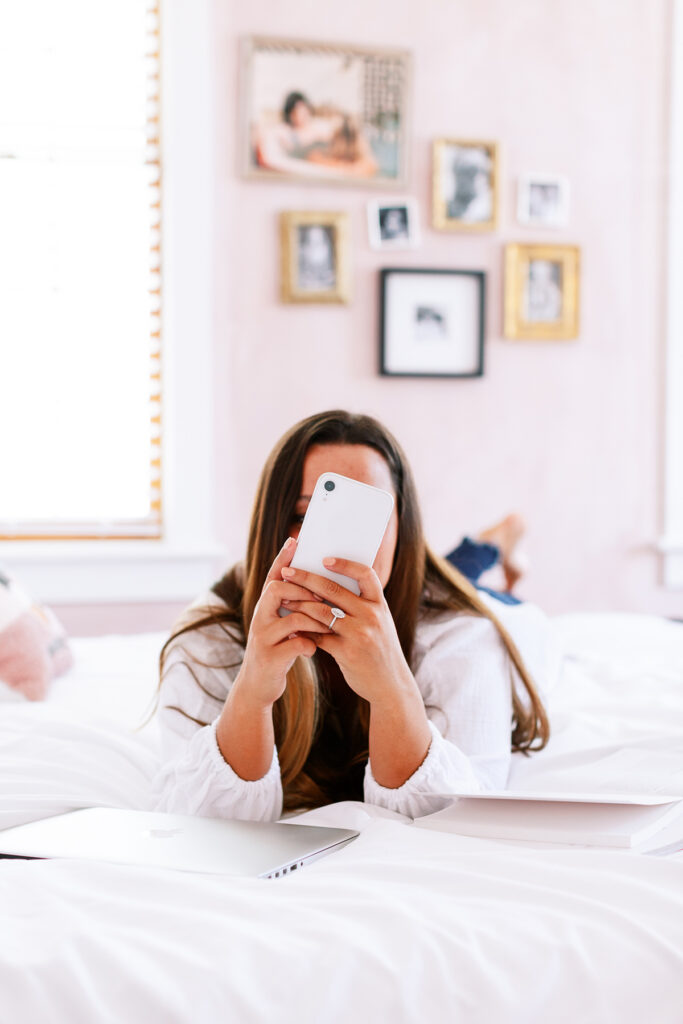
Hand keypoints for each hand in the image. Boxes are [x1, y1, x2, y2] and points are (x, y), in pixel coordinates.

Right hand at [232, 538, 328, 708]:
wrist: (258, 686)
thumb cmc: (278, 650)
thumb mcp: (282, 626)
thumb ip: (295, 607)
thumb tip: (320, 585)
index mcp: (265, 607)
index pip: (273, 575)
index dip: (283, 558)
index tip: (295, 540)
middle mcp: (260, 617)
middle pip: (277, 589)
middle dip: (303, 590)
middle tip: (322, 597)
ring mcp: (263, 637)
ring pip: (291, 618)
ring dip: (314, 620)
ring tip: (328, 627)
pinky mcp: (270, 658)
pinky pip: (295, 644)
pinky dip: (309, 645)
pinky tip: (314, 649)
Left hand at [280, 558, 414, 705]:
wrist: (390, 685)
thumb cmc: (380, 650)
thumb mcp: (380, 623)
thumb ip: (362, 605)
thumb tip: (331, 584)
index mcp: (380, 604)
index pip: (365, 574)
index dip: (345, 564)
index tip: (324, 559)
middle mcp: (372, 616)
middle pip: (333, 590)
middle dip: (306, 578)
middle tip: (286, 570)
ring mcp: (360, 634)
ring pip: (321, 612)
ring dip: (299, 603)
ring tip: (283, 597)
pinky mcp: (347, 653)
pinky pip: (318, 637)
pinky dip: (303, 631)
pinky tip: (291, 627)